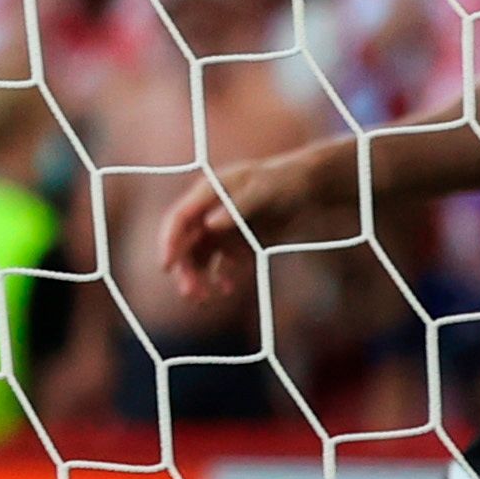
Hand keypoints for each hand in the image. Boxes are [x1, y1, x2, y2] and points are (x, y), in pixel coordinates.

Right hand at [157, 150, 331, 304]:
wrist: (312, 187)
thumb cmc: (285, 180)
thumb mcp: (264, 189)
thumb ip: (236, 207)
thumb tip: (209, 225)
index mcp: (208, 194)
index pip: (179, 219)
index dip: (169, 241)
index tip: (166, 266)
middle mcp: (210, 212)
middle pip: (186, 243)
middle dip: (185, 268)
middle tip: (191, 293)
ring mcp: (224, 229)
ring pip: (200, 258)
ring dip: (198, 278)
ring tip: (204, 298)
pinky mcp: (239, 243)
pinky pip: (223, 265)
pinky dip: (221, 278)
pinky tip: (227, 289)